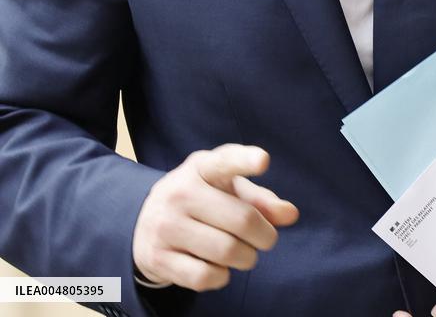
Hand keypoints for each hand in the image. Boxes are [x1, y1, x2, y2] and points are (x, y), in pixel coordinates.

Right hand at [132, 143, 298, 291]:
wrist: (144, 222)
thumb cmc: (202, 200)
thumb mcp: (227, 189)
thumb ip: (261, 199)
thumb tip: (290, 215)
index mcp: (201, 167)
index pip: (225, 161)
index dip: (246, 160)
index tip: (263, 161)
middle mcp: (180, 192)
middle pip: (243, 220)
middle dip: (266, 236)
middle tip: (266, 239)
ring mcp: (166, 225)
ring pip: (227, 251)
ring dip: (247, 259)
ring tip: (246, 254)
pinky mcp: (158, 257)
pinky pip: (205, 276)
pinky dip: (222, 277)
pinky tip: (220, 268)